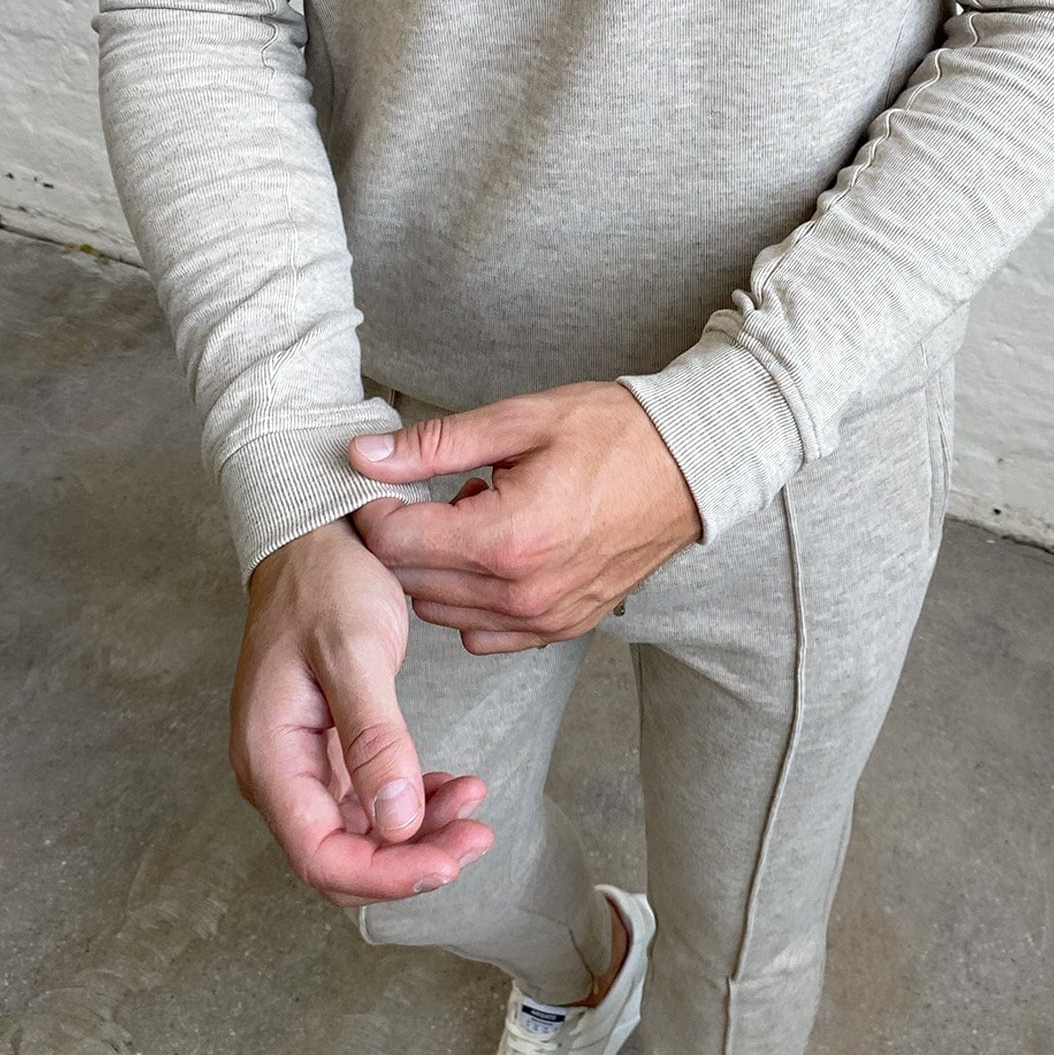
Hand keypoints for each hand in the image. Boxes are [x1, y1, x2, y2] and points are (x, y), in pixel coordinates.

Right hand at [230, 517, 493, 904]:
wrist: (317, 536)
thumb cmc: (325, 582)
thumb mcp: (354, 651)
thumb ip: (373, 738)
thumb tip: (397, 823)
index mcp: (270, 755)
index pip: (319, 856)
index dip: (383, 876)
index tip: (446, 863)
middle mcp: (278, 770)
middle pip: (342, 855)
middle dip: (411, 858)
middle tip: (477, 835)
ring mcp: (302, 761)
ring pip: (362, 832)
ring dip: (419, 831)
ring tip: (475, 800)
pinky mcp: (327, 747)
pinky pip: (369, 798)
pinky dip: (412, 801)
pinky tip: (453, 785)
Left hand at [346, 381, 701, 652]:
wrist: (690, 466)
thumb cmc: (613, 433)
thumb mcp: (519, 421)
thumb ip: (434, 446)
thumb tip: (364, 457)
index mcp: (507, 537)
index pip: (395, 543)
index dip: (374, 510)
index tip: (383, 483)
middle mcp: (522, 591)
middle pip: (411, 583)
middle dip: (401, 537)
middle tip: (419, 492)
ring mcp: (545, 617)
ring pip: (441, 612)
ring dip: (435, 568)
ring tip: (468, 517)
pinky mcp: (563, 626)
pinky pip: (484, 633)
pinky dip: (470, 599)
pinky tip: (492, 552)